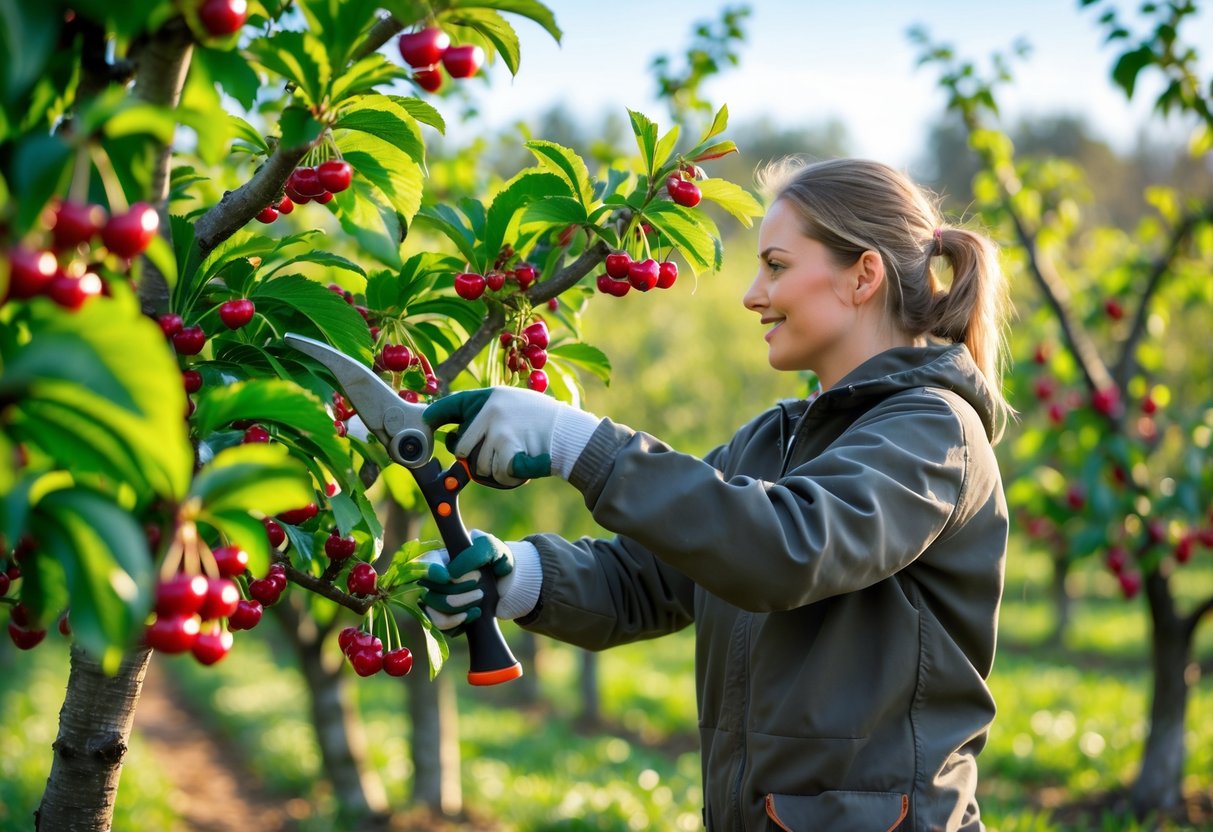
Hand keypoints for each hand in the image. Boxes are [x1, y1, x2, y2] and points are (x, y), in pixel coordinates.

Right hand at [418, 532, 540, 634]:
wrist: (510, 582)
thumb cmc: (496, 560)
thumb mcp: (491, 548)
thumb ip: (474, 554)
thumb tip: (451, 574)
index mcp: (439, 559)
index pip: (422, 566)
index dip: (429, 573)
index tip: (446, 577)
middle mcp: (433, 581)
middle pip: (430, 595)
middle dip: (457, 596)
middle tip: (480, 591)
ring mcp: (437, 601)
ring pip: (435, 614)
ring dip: (460, 610)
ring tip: (479, 603)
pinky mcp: (445, 618)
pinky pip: (443, 628)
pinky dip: (460, 623)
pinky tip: (475, 613)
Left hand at [423, 387, 599, 486]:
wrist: (571, 434)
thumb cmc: (543, 421)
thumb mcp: (515, 403)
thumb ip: (488, 413)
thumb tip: (456, 432)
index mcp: (490, 396)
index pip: (452, 405)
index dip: (435, 417)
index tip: (427, 424)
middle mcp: (490, 411)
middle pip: (462, 446)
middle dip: (474, 456)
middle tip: (496, 453)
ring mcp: (498, 431)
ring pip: (478, 465)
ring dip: (494, 468)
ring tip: (516, 455)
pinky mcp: (507, 450)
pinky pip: (495, 474)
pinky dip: (507, 476)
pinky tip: (522, 462)